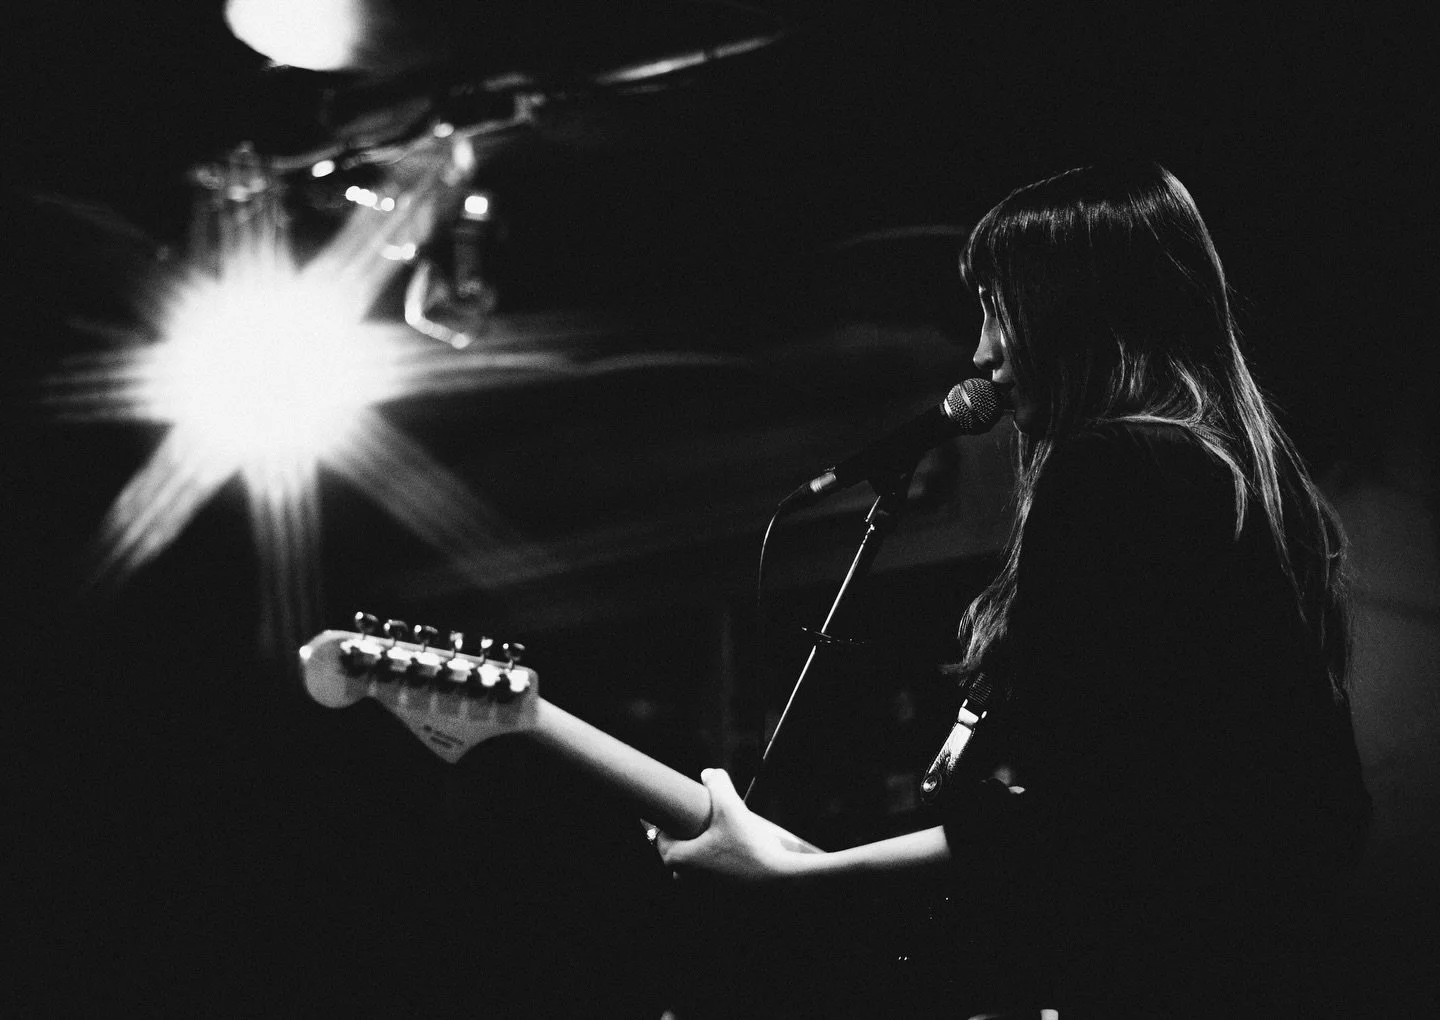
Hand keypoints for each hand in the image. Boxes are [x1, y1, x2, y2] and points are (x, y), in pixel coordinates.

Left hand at [654, 768, 803, 883]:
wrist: (779, 877)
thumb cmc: (750, 846)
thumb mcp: (731, 807)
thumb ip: (718, 784)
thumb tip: (708, 773)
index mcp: (680, 860)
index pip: (661, 839)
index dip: (666, 824)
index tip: (674, 813)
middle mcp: (687, 878)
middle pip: (676, 853)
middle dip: (683, 838)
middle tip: (695, 822)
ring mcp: (703, 889)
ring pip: (692, 866)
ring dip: (698, 852)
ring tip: (714, 836)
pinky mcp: (719, 894)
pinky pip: (707, 876)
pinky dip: (712, 864)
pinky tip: (728, 852)